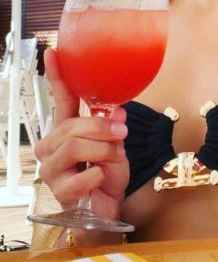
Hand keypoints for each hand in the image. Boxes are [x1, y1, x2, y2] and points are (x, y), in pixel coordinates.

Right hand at [35, 48, 128, 220]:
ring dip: (102, 150)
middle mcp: (52, 147)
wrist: (107, 208)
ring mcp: (51, 170)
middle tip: (121, 133)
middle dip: (101, 128)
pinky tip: (100, 179)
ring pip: (74, 146)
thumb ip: (113, 127)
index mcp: (66, 130)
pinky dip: (99, 175)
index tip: (53, 53)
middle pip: (71, 126)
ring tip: (113, 157)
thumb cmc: (107, 175)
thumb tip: (117, 112)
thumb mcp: (116, 145)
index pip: (60, 99)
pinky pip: (82, 176)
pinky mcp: (58, 192)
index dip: (56, 75)